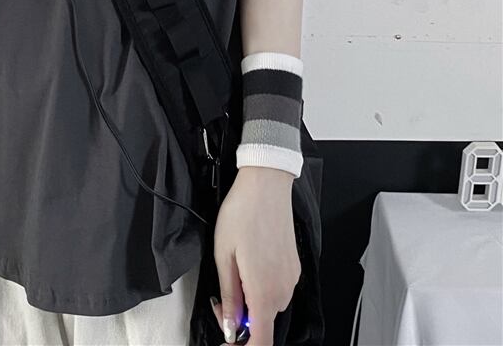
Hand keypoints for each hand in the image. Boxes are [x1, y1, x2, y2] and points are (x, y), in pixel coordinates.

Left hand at [210, 166, 300, 344]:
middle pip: (263, 323)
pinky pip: (277, 288)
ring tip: (233, 274)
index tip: (226, 339)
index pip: (261, 341)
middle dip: (240, 319)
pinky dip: (261, 287)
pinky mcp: (294, 266)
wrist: (265, 184)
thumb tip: (230, 326)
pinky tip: (248, 265)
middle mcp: (283, 288)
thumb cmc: (242, 212)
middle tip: (220, 299)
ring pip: (270, 305)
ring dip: (251, 301)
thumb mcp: (224, 255)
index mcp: (264, 290)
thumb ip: (229, 296)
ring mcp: (291, 277)